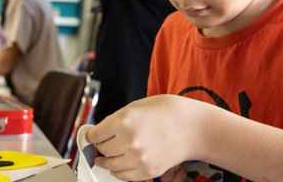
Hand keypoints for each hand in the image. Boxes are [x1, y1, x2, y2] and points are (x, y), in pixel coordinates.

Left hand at [87, 95, 207, 180]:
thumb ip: (115, 120)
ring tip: (108, 153)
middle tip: (101, 142)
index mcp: (124, 121)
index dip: (91, 134)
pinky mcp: (148, 172)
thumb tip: (99, 132)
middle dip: (100, 145)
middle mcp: (129, 141)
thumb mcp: (135, 106)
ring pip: (110, 165)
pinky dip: (118, 170)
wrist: (191, 126)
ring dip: (107, 159)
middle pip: (102, 150)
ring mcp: (138, 159)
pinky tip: (121, 161)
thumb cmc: (164, 111)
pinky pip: (124, 176)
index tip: (91, 135)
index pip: (95, 134)